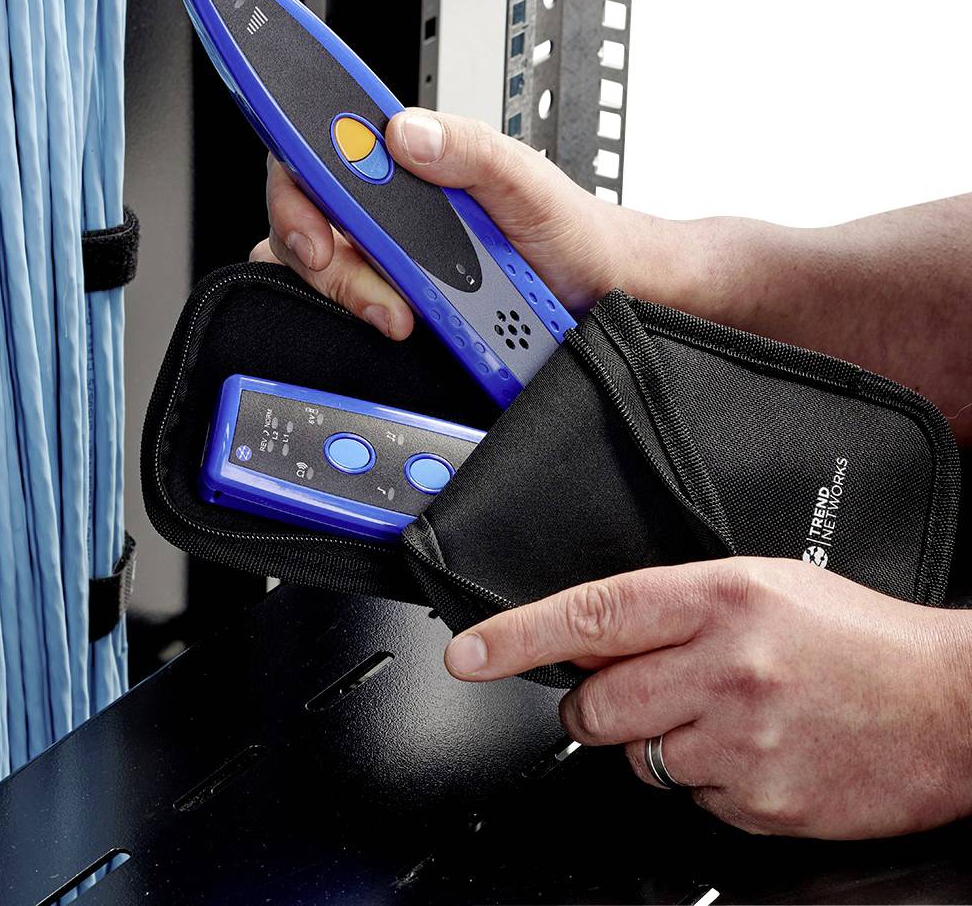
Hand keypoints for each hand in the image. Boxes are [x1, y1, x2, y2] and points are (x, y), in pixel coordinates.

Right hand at [250, 109, 639, 339]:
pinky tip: (403, 323)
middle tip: (373, 287)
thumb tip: (405, 134)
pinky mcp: (392, 295)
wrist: (596, 294)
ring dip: (352, 294)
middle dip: (326, 258)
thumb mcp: (526, 180)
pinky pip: (345, 306)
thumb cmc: (568, 230)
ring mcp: (386, 250)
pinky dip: (364, 317)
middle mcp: (387, 201)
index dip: (297, 182)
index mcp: (409, 157)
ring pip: (319, 266)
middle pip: (306, 214)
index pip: (321, 147)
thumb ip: (470, 149)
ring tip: (406, 314)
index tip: (315, 228)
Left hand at [443, 558, 971, 837]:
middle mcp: (725, 667)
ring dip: (658, 740)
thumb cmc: (858, 637)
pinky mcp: (762, 803)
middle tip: (640, 689)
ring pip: (638, 758)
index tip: (466, 654)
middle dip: (595, 703)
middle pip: (596, 703)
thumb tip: (592, 639)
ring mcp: (743, 741)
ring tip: (724, 713)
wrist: (951, 705)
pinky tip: (755, 749)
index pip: (592, 615)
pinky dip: (708, 779)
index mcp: (720, 597)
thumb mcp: (760, 586)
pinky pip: (693, 800)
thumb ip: (670, 607)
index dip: (516, 636)